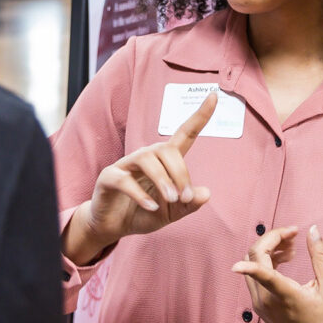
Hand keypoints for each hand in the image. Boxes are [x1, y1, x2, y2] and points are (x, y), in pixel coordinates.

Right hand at [63, 92, 216, 264]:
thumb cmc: (144, 213)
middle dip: (180, 173)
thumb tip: (206, 193)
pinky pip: (124, 180)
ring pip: (147, 159)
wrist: (113, 227)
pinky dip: (140, 194)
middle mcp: (145, 157)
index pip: (184, 134)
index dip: (200, 116)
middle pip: (166, 149)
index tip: (214, 95)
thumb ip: (189, 205)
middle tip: (186, 198)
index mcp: (164, 161)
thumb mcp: (172, 213)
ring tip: (171, 200)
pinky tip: (151, 206)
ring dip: (163, 180)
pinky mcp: (108, 178)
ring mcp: (125, 165)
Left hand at [232, 225, 322, 322]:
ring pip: (251, 265)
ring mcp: (260, 305)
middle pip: (255, 258)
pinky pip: (254, 276)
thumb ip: (321, 255)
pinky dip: (266, 262)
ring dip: (268, 249)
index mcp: (286, 297)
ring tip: (292, 247)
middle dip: (272, 239)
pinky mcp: (259, 307)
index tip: (235, 266)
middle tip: (293, 233)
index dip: (249, 269)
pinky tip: (285, 258)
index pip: (263, 278)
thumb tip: (312, 230)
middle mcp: (267, 302)